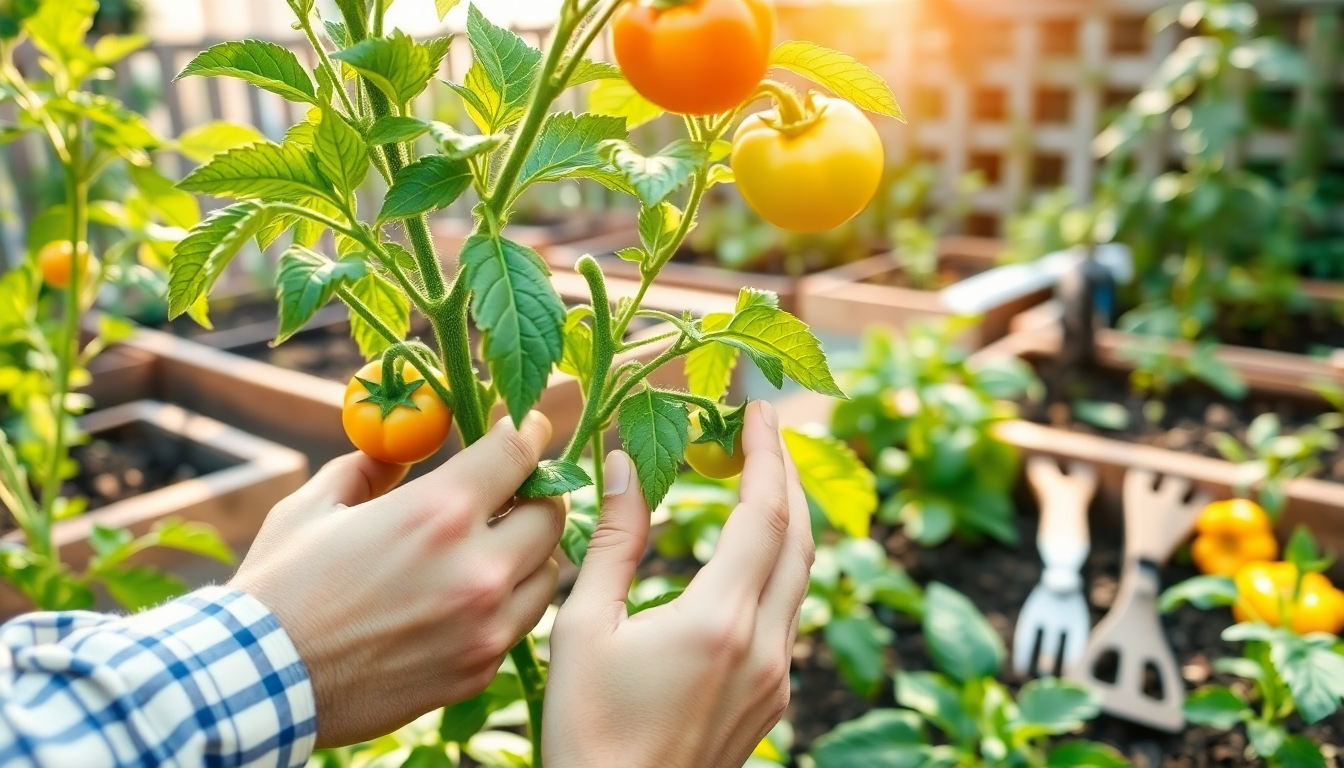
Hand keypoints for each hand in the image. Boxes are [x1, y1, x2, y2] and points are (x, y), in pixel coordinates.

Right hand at [231, 413, 563, 746]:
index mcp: (438, 512)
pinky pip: (520, 623)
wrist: (258, 682)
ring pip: (548, 573)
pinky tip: (471, 599)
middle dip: (536, 495)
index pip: (519, 454)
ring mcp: (484, 624)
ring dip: (529, 553)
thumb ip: (372, 467)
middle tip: (513, 492)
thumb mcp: (318, 505)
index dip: (529, 432)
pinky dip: (508, 604)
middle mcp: (476, 567)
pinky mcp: (478, 669)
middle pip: (551, 513)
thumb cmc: (281, 585)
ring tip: (494, 548)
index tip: (528, 427)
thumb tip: (401, 446)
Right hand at [543, 401, 813, 767]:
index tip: (760, 406)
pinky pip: (790, 613)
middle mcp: (764, 645)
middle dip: (788, 474)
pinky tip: (750, 554)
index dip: (767, 451)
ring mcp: (776, 676)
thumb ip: (613, 542)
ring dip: (788, 519)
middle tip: (764, 430)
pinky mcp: (772, 700)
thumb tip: (627, 465)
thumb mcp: (584, 628)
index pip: (766, 512)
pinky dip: (779, 565)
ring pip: (802, 577)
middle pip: (800, 537)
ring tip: (759, 478)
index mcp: (719, 621)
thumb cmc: (587, 730)